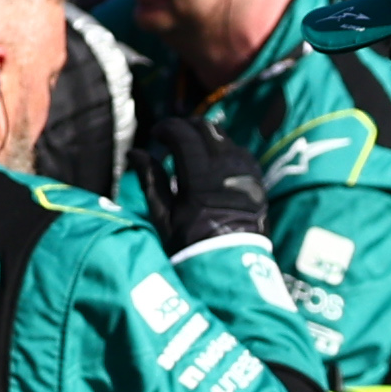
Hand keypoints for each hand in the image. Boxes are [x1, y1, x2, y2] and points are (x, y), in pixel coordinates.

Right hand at [131, 106, 273, 256]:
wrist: (229, 264)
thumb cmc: (190, 244)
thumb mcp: (164, 216)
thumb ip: (151, 179)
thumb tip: (134, 152)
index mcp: (201, 176)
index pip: (183, 134)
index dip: (166, 128)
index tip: (155, 134)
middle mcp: (226, 167)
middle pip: (207, 127)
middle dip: (186, 126)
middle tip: (171, 138)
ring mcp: (245, 171)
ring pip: (224, 137)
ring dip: (205, 137)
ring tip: (190, 150)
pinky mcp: (255, 178)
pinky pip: (239, 151)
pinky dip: (223, 150)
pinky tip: (212, 163)